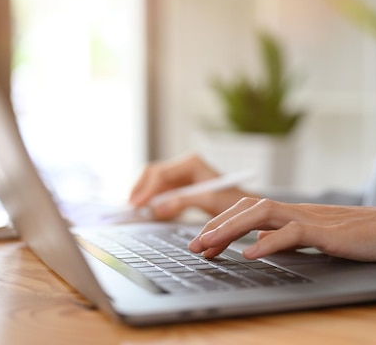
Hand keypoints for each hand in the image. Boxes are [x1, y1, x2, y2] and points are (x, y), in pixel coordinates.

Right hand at [129, 154, 256, 219]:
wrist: (244, 209)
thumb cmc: (232, 202)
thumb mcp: (209, 201)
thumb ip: (182, 202)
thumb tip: (156, 208)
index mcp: (191, 163)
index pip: (160, 173)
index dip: (146, 189)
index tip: (137, 204)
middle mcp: (183, 166)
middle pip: (153, 174)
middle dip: (141, 191)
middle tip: (131, 209)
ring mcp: (181, 176)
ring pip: (153, 183)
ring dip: (144, 196)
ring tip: (135, 212)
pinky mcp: (180, 187)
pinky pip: (160, 192)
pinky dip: (152, 202)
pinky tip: (147, 212)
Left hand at [189, 198, 375, 261]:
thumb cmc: (369, 236)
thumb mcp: (326, 239)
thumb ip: (299, 240)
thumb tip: (270, 249)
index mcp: (298, 213)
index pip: (251, 209)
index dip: (223, 223)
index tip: (202, 242)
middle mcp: (301, 210)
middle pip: (248, 207)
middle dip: (216, 225)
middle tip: (192, 246)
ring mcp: (314, 218)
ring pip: (262, 213)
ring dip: (230, 230)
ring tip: (207, 246)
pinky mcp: (330, 232)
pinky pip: (293, 233)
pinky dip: (268, 243)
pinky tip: (250, 256)